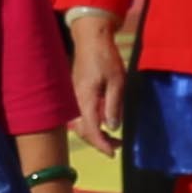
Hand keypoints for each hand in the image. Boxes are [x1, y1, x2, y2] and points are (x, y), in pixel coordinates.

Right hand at [62, 13, 127, 148]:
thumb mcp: (117, 81)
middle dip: (98, 142)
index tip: (113, 154)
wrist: (91, 38)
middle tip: (117, 146)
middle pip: (83, 130)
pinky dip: (91, 123)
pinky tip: (103, 120)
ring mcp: (74, 96)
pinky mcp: (76, 92)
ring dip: (94, 133)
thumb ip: (114, 105)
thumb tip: (113, 127)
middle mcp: (76, 101)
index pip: (91, 130)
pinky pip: (80, 115)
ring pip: (80, 124)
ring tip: (112, 136)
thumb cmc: (106, 57)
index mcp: (85, 100)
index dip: (101, 145)